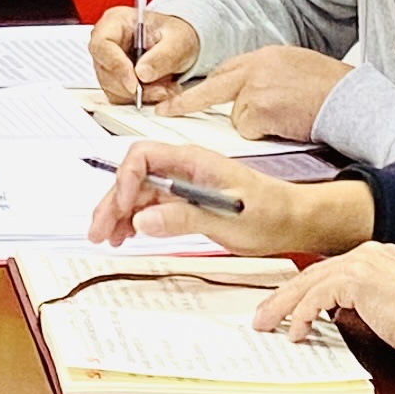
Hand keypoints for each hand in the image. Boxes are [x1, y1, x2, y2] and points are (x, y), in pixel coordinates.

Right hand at [84, 140, 372, 257]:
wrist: (294, 220)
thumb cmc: (271, 213)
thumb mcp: (227, 218)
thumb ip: (184, 217)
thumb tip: (144, 219)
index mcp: (194, 161)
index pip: (143, 157)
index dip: (126, 180)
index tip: (124, 208)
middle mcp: (185, 169)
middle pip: (134, 175)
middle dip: (112, 201)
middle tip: (100, 229)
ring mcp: (185, 184)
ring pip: (140, 191)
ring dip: (120, 212)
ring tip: (108, 236)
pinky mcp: (188, 200)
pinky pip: (153, 205)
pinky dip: (136, 219)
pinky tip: (128, 233)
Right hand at [88, 5, 200, 105]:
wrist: (179, 45)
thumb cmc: (175, 35)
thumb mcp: (178, 41)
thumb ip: (162, 56)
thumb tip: (141, 74)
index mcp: (116, 21)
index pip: (102, 44)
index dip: (115, 65)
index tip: (135, 84)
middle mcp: (107, 42)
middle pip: (105, 70)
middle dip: (133, 86)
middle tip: (161, 89)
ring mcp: (108, 62)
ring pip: (112, 88)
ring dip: (140, 95)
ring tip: (165, 88)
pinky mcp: (114, 80)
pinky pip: (120, 97)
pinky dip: (141, 99)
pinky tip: (158, 90)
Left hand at [181, 44, 351, 141]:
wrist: (352, 101)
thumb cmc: (335, 91)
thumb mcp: (298, 70)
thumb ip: (270, 77)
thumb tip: (252, 93)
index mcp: (266, 56)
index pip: (227, 71)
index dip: (208, 87)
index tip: (187, 95)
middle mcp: (257, 67)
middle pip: (213, 86)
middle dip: (187, 101)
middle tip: (165, 111)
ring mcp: (256, 86)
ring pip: (237, 116)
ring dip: (255, 125)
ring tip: (287, 119)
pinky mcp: (260, 108)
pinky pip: (249, 130)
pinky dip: (265, 134)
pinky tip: (287, 126)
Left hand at [251, 242, 394, 353]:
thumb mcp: (392, 308)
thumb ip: (365, 304)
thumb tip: (339, 316)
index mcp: (378, 257)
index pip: (331, 271)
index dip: (306, 290)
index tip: (288, 305)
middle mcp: (368, 254)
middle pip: (314, 274)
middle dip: (285, 297)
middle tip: (265, 314)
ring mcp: (362, 263)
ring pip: (309, 284)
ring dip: (284, 306)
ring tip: (267, 324)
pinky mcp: (356, 278)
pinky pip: (317, 297)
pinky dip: (302, 315)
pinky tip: (296, 332)